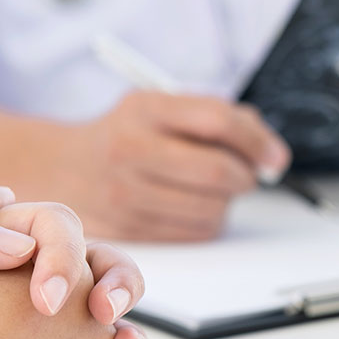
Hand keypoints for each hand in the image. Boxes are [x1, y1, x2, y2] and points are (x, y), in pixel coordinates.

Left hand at [0, 171, 146, 338]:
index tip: (43, 294)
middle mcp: (15, 284)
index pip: (47, 221)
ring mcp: (27, 336)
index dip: (60, 246)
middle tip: (106, 313)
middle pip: (92, 265)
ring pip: (98, 324)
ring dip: (128, 334)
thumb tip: (19, 244)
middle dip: (117, 281)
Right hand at [61, 90, 291, 241]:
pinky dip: (208, 221)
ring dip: (228, 202)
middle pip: (217, 172)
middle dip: (246, 176)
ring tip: (213, 189)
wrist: (63, 169)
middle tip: (248, 173)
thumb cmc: (128, 135)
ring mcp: (125, 195)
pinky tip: (194, 206)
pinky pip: (195, 233)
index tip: (275, 157)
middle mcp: (130, 150)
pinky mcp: (129, 231)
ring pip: (211, 209)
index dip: (257, 141)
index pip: (217, 122)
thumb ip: (217, 117)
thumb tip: (269, 150)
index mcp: (144, 109)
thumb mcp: (161, 105)